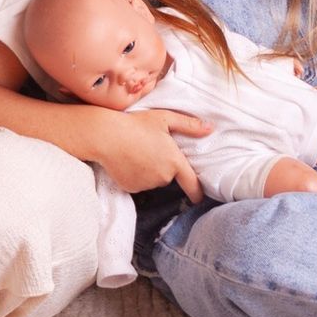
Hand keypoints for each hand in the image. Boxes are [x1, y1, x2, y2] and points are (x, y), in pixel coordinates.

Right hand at [93, 108, 211, 201]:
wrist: (106, 136)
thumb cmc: (136, 124)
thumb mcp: (164, 118)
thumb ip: (189, 125)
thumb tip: (210, 129)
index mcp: (174, 162)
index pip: (192, 184)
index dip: (197, 192)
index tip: (199, 197)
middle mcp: (162, 177)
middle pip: (168, 176)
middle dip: (163, 166)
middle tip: (150, 148)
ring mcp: (146, 184)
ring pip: (152, 180)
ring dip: (148, 171)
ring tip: (136, 152)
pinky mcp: (131, 188)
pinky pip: (138, 184)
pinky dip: (135, 176)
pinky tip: (127, 161)